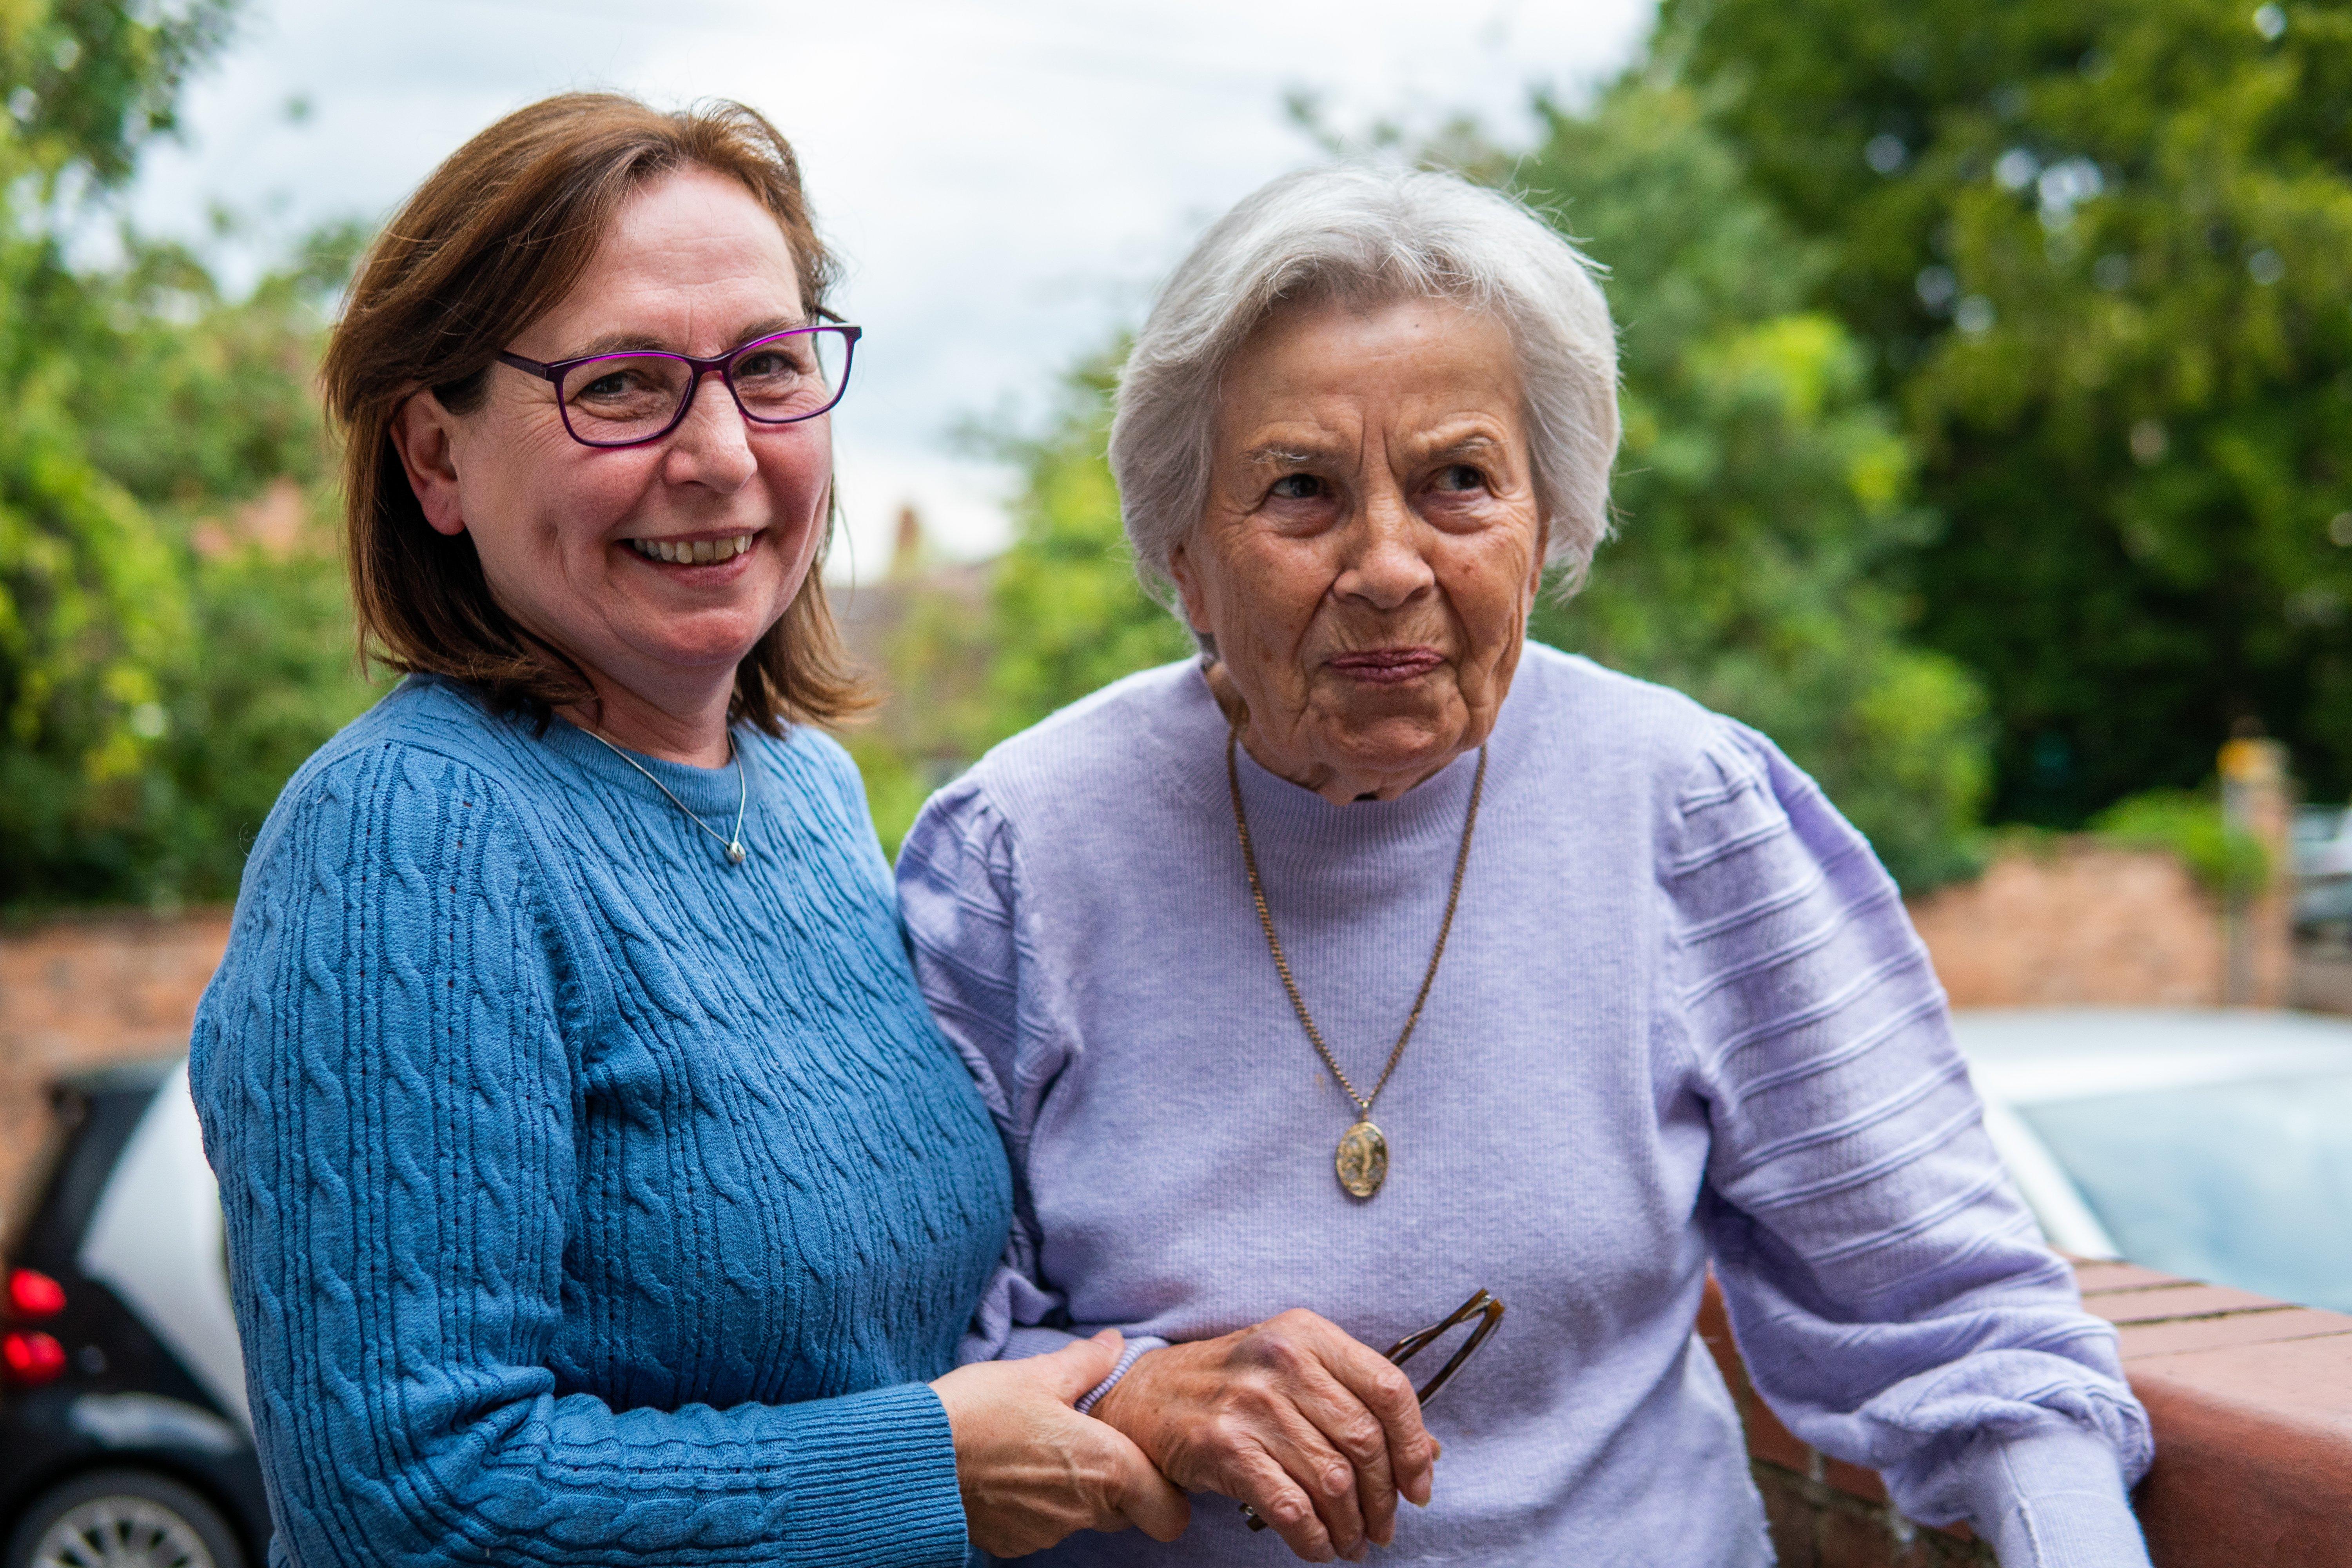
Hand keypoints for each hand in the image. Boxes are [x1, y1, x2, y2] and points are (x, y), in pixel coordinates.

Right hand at [931, 1330, 1189, 1557]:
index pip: (1170, 1514)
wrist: (915, 1459)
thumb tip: (1114, 1343)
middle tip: (1088, 1444)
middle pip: (1127, 1513)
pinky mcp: (1013, 1544)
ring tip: (1040, 1450)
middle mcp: (1084, 1510)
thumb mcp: (1037, 1374)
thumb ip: (1085, 1362)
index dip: (1167, 1494)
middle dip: (1118, 1486)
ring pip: (1083, 1519)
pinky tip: (1011, 1471)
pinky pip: (1044, 1527)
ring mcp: (1047, 1532)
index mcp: (1105, 1467)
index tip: (1149, 1465)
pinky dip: (1037, 1505)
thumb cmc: (979, 1411)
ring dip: (1075, 1492)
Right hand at [1091, 1310, 1435, 1562]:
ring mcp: (1250, 1402)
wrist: (1144, 1395)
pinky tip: (1318, 1547)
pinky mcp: (1223, 1446)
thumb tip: (1427, 1453)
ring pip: (1331, 1480)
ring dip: (1351, 1526)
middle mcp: (1282, 1361)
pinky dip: (1313, 1538)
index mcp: (1309, 1335)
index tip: (1419, 1487)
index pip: (1388, 1388)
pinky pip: (1289, 1507)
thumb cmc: (1231, 1384)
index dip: (1413, 1446)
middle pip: (1363, 1441)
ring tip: (1353, 1544)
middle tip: (1383, 1528)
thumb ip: (1356, 1401)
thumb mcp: (1295, 1370)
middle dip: (1384, 1499)